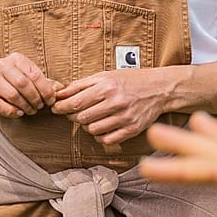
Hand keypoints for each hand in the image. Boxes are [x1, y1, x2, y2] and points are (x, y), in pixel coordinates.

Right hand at [0, 52, 58, 116]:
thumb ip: (45, 82)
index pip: (34, 75)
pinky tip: (19, 113)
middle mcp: (1, 66)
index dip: (45, 90)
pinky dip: (12, 111)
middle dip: (35, 98)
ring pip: (13, 95)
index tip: (51, 100)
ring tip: (31, 111)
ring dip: (26, 106)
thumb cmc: (13, 81)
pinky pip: (0, 105)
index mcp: (16, 59)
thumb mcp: (28, 77)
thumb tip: (61, 89)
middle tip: (40, 107)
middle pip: (24, 84)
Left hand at [51, 68, 175, 145]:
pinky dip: (101, 136)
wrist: (160, 88)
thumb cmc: (130, 80)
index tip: (56, 108)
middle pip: (81, 118)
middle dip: (74, 116)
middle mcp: (115, 103)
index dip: (61, 107)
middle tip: (77, 112)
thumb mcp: (105, 76)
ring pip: (92, 131)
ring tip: (93, 118)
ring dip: (88, 126)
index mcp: (107, 87)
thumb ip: (80, 85)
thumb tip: (58, 94)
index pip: (75, 103)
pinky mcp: (132, 130)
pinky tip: (104, 126)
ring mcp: (124, 118)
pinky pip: (107, 140)